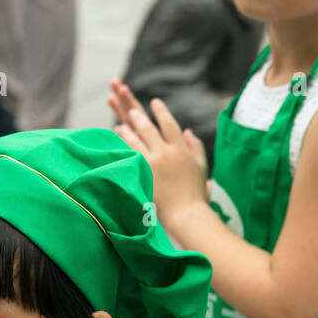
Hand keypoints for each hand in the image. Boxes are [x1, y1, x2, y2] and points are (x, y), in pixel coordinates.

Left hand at [108, 78, 207, 224]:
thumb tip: (188, 131)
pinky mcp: (143, 174)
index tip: (155, 102)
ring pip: (137, 140)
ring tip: (120, 125)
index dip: (162, 112)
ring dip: (128, 130)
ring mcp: (153, 163)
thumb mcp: (201, 166)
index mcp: (181, 149)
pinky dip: (123, 145)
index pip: (170, 124)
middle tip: (131, 111)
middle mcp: (166, 153)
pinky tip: (116, 139)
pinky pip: (130, 155)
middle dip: (139, 117)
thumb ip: (195, 146)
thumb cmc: (196, 193)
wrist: (186, 214)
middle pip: (150, 129)